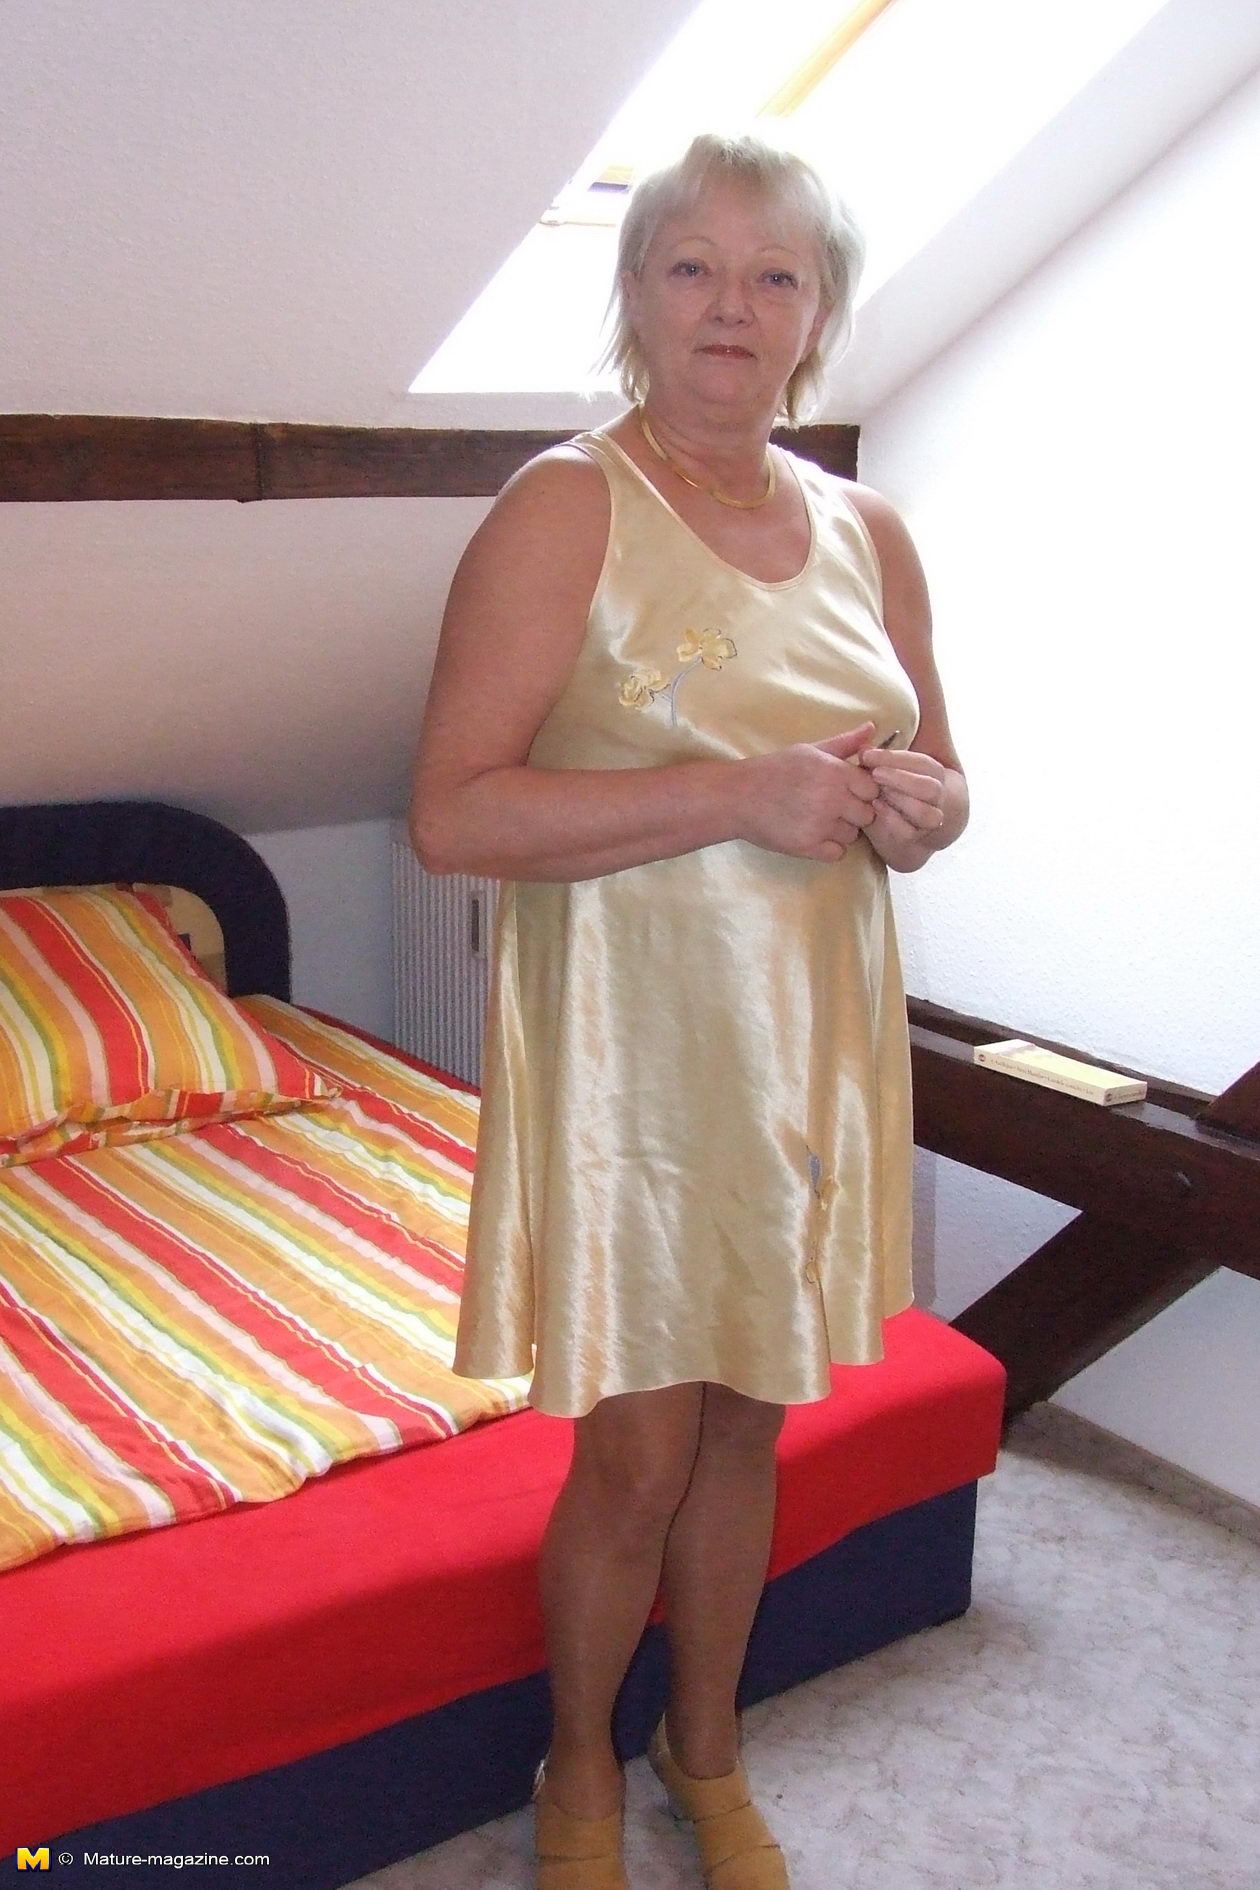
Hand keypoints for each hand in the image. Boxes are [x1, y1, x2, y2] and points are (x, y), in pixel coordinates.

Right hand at [737, 722, 881, 860]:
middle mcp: (832, 798)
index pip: (873, 789)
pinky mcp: (808, 846)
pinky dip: (829, 848)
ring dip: (841, 831)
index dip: (862, 791)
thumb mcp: (809, 750)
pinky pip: (838, 854)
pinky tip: (813, 834)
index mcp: (835, 772)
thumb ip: (844, 743)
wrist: (737, 796)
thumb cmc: (774, 769)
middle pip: (867, 814)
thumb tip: (872, 728)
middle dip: (854, 812)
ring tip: (818, 820)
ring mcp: (821, 824)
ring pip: (853, 835)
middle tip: (832, 808)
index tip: (847, 791)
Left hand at [859, 744, 947, 864]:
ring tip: (875, 794)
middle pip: (929, 787)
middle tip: (873, 773)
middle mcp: (940, 798)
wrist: (912, 834)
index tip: (868, 755)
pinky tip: (875, 813)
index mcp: (939, 774)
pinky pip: (909, 834)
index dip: (896, 759)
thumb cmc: (900, 789)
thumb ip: (889, 745)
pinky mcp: (918, 843)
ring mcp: (932, 822)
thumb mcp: (897, 764)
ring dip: (899, 802)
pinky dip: (893, 823)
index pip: (924, 764)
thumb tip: (874, 713)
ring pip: (925, 813)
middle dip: (900, 778)